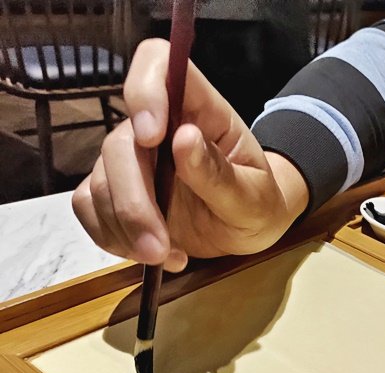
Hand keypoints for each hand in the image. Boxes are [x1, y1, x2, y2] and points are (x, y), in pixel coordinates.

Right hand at [73, 39, 308, 272]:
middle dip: (134, 202)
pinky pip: (88, 207)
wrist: (248, 231)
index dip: (145, 90)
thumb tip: (183, 138)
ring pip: (98, 181)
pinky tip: (150, 255)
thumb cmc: (258, 205)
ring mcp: (133, 159)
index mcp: (201, 110)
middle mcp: (159, 126)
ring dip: (125, 228)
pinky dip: (111, 237)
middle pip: (119, 143)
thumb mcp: (254, 199)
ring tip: (167, 258)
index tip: (152, 136)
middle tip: (160, 248)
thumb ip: (221, 174)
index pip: (158, 64)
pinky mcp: (115, 192)